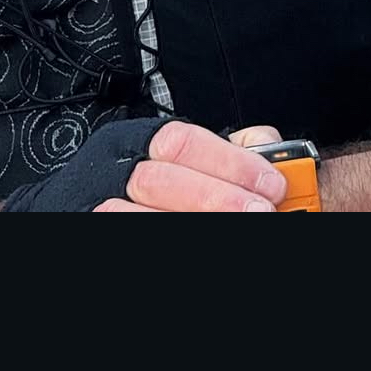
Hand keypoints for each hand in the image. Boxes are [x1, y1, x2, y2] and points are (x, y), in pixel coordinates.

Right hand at [94, 121, 288, 212]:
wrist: (140, 207)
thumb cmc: (173, 190)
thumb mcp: (199, 164)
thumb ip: (230, 154)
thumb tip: (268, 151)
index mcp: (140, 143)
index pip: (180, 141)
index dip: (230, 161)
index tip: (271, 184)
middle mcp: (118, 172)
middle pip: (157, 179)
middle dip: (214, 196)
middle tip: (259, 211)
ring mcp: (106, 203)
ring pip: (137, 213)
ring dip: (193, 217)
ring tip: (235, 225)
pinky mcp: (99, 220)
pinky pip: (124, 228)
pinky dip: (161, 228)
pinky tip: (194, 230)